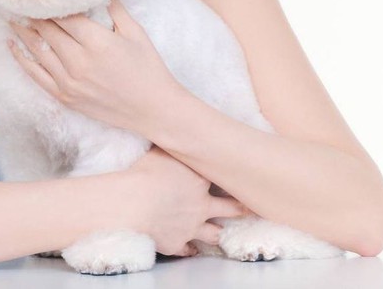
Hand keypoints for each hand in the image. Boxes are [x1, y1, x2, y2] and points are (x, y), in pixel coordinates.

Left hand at [7, 0, 182, 133]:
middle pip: (48, 31)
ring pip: (38, 50)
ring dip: (23, 32)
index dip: (53, 4)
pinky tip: (13, 46)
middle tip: (21, 1)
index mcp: (97, 41)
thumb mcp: (136, 33)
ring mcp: (69, 81)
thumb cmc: (149, 69)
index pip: (65, 16)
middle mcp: (79, 60)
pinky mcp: (66, 96)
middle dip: (34, 15)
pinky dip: (22, 59)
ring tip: (11, 18)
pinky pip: (36, 75)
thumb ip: (116, 10)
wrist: (153, 109)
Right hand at [124, 145, 250, 255]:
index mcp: (200, 181)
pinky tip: (191, 249)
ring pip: (213, 234)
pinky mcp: (177, 243)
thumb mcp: (160, 151)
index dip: (230, 176)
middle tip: (248, 208)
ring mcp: (192, 227)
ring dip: (217, 232)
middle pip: (229, 209)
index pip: (223, 177)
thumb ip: (173, 146)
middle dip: (240, 208)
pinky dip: (190, 248)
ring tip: (220, 232)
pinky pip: (188, 249)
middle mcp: (201, 206)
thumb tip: (176, 133)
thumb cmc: (146, 173)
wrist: (134, 204)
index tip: (238, 174)